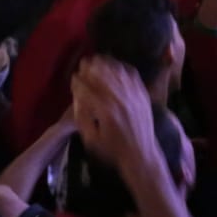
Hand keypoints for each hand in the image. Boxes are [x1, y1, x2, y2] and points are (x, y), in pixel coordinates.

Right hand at [70, 58, 162, 176]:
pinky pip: (131, 74)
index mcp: (105, 110)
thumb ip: (81, 117)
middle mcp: (120, 99)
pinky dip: (121, 67)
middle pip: (101, 74)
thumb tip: (77, 97)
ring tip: (95, 61)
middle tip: (83, 65)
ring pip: (116, 71)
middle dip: (89, 67)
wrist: (141, 154)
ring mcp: (133, 94)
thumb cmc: (112, 150)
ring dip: (104, 63)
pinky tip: (114, 66)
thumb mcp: (90, 139)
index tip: (73, 79)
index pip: (86, 88)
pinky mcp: (142, 94)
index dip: (77, 81)